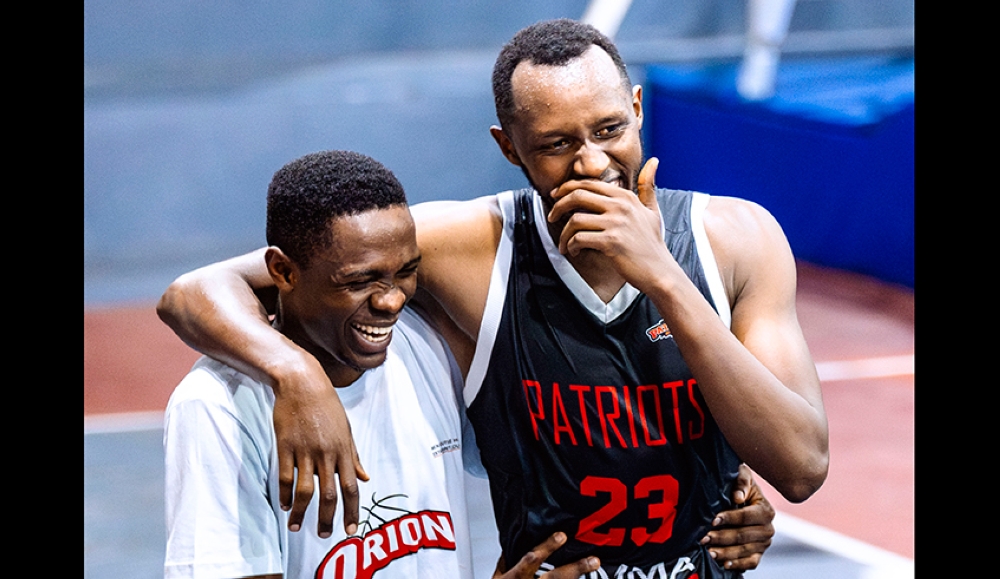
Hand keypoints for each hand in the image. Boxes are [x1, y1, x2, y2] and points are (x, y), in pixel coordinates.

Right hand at [272, 359, 368, 537]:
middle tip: (324, 535)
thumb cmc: (327, 406)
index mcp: (344, 450)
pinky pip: (286, 476)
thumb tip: (365, 478)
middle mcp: (327, 453)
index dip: (352, 511)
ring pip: (305, 490)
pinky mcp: (286, 445)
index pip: (351, 487)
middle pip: (330, 493)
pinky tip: (285, 505)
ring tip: (297, 526)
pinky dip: (285, 494)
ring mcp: (306, 449)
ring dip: (302, 512)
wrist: (303, 382)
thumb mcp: (346, 429)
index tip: (350, 529)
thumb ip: (354, 456)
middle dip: (328, 518)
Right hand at [492, 532, 599, 578]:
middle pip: (556, 578)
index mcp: (515, 578)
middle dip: (574, 568)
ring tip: (594, 565)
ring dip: (579, 575)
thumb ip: (505, 563)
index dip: (547, 549)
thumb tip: (512, 546)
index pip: (532, 560)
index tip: (562, 536)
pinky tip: (590, 578)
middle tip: (592, 559)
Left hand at [548, 158, 674, 292]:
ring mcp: (616, 223)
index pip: (589, 184)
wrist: (660, 271)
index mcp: (626, 196)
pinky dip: (572, 246)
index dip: (567, 188)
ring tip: (564, 244)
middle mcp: (621, 206)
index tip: (556, 197)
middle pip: (578, 195)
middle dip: (558, 206)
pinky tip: (574, 251)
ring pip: (575, 220)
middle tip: (551, 217)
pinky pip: (580, 238)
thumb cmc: (652, 244)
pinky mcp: (612, 242)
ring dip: (564, 234)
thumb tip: (654, 161)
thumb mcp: (652, 210)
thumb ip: (647, 186)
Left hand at [701, 464, 774, 570]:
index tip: (714, 520)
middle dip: (722, 537)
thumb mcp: (742, 476)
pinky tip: (724, 564)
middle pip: (743, 536)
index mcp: (766, 510)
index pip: (746, 516)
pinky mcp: (759, 553)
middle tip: (705, 538)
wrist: (744, 496)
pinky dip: (738, 565)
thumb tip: (738, 496)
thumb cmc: (740, 485)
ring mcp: (764, 543)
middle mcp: (768, 529)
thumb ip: (742, 482)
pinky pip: (751, 563)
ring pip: (745, 551)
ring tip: (710, 552)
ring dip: (726, 553)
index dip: (730, 518)